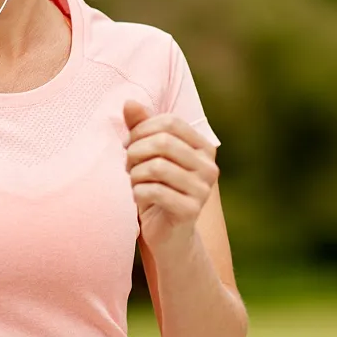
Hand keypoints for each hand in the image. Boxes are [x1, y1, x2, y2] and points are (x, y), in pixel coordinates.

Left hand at [123, 100, 217, 256]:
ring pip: (157, 167)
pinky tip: (137, 197)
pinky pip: (155, 192)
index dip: (142, 129)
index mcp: (204, 148)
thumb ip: (141, 128)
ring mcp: (203, 190)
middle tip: (126, 165)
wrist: (168, 235)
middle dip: (135, 151)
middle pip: (163, 142)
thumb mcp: (148, 156)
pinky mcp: (191, 211)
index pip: (171, 122)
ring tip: (132, 181)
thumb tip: (129, 102)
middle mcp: (209, 167)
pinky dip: (138, 192)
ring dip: (135, 174)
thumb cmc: (156, 190)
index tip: (128, 144)